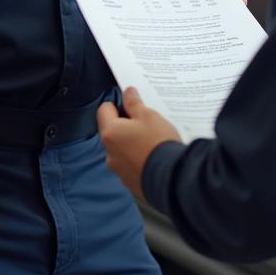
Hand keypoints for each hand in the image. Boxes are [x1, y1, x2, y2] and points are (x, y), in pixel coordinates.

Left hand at [97, 86, 180, 200]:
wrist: (171, 177)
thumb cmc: (158, 144)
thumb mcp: (148, 115)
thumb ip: (134, 103)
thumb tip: (128, 93)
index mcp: (110, 133)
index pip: (104, 110)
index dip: (117, 104)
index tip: (131, 104)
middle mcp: (109, 153)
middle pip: (113, 131)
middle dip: (126, 124)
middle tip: (145, 122)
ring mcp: (118, 170)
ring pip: (122, 149)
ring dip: (132, 143)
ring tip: (152, 140)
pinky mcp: (129, 182)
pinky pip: (130, 165)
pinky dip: (138, 158)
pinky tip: (153, 156)